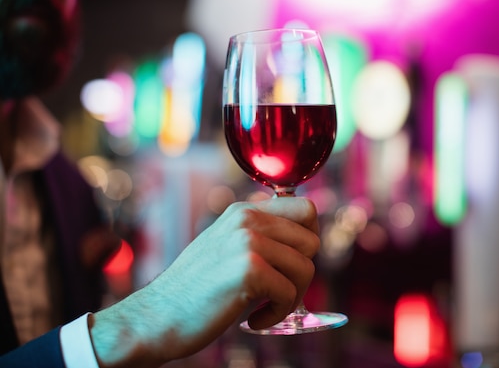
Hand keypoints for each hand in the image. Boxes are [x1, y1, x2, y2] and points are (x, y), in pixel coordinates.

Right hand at [89, 197, 319, 367]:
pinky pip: (289, 294)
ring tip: (263, 307)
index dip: (308, 240)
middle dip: (301, 274)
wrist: (156, 317)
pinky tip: (252, 318)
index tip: (289, 265)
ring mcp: (247, 240)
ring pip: (306, 269)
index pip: (306, 210)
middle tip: (276, 292)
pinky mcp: (248, 268)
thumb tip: (308, 239)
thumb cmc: (196, 290)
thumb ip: (261, 236)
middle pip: (312, 242)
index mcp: (244, 211)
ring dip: (291, 297)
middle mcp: (247, 218)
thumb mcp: (228, 247)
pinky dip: (276, 314)